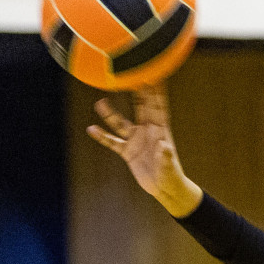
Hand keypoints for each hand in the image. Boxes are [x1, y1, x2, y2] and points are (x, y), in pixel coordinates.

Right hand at [86, 84, 201, 216]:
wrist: (164, 189)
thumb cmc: (171, 176)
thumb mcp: (169, 167)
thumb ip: (166, 156)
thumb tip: (163, 145)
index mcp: (160, 131)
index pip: (157, 107)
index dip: (156, 91)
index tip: (153, 74)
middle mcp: (147, 131)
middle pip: (140, 107)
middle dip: (136, 91)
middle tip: (129, 74)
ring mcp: (136, 140)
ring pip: (120, 123)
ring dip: (110, 113)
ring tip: (100, 102)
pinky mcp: (127, 151)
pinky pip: (113, 141)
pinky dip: (102, 137)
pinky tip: (91, 130)